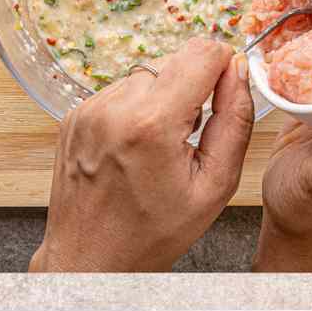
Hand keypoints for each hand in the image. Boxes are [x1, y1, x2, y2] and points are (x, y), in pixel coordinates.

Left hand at [31, 37, 252, 271]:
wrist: (90, 258)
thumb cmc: (151, 233)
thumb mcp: (213, 185)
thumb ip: (235, 121)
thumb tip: (239, 72)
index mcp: (150, 124)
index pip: (201, 52)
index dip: (221, 67)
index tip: (223, 93)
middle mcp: (112, 110)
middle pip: (172, 62)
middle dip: (189, 91)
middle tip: (185, 139)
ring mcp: (87, 112)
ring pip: (144, 76)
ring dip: (159, 101)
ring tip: (156, 149)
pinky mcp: (73, 117)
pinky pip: (117, 94)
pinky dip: (133, 111)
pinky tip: (133, 149)